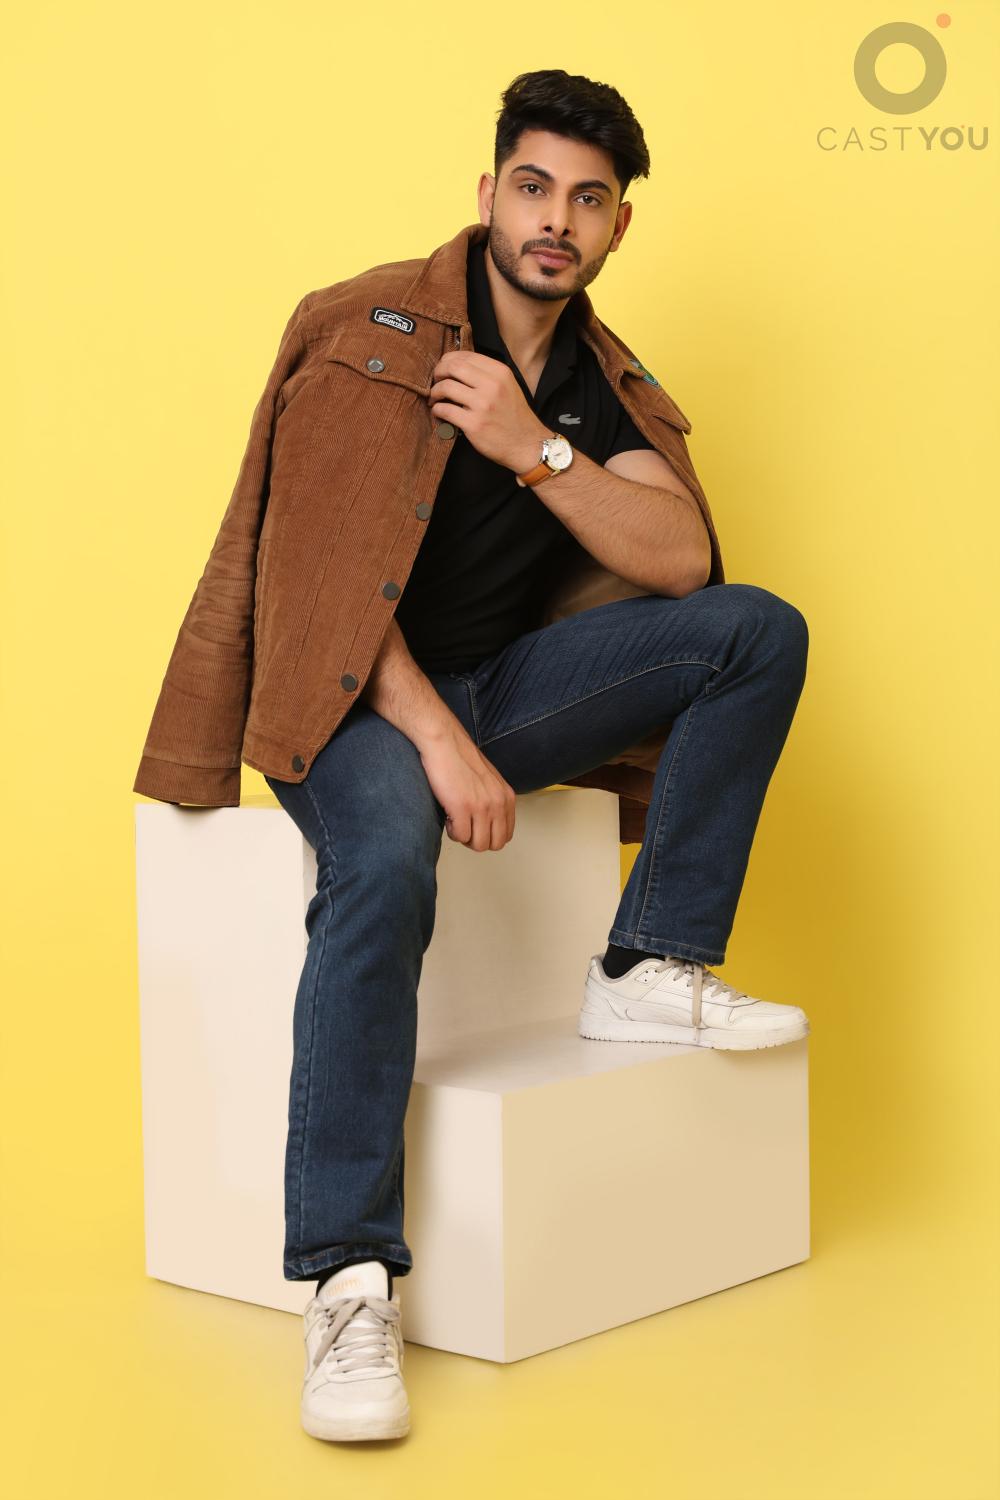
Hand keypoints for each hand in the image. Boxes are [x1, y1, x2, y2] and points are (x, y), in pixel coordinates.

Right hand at [418, 719, 516, 850]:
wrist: (444, 742)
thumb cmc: (461, 758)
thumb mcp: (490, 781)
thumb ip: (494, 801)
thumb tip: (488, 824)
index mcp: (507, 797)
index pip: (506, 834)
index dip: (488, 836)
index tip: (475, 826)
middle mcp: (498, 803)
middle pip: (495, 844)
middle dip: (477, 841)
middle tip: (464, 827)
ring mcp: (481, 806)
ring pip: (478, 844)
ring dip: (463, 837)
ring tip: (455, 820)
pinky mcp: (462, 807)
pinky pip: (460, 836)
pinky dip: (452, 831)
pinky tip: (448, 815)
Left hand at [429, 351, 547, 472]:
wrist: (527, 445)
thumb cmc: (515, 417)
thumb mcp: (508, 387)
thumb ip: (487, 375)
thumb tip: (458, 366)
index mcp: (500, 372)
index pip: (466, 356)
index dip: (448, 360)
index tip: (443, 369)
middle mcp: (492, 385)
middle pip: (453, 367)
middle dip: (438, 373)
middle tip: (436, 381)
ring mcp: (482, 405)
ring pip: (446, 387)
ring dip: (435, 392)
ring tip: (436, 399)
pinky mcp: (473, 424)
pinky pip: (445, 410)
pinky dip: (437, 410)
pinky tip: (439, 413)